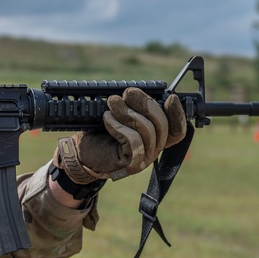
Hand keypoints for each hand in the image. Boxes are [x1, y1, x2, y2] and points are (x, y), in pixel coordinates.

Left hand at [55, 88, 186, 183]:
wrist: (81, 153)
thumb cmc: (100, 134)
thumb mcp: (119, 117)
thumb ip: (134, 108)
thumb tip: (137, 93)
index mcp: (155, 138)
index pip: (177, 130)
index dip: (177, 113)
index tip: (170, 97)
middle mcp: (153, 150)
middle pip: (162, 125)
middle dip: (145, 104)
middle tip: (128, 93)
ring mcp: (144, 159)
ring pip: (147, 130)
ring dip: (128, 112)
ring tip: (112, 102)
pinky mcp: (131, 164)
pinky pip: (133, 140)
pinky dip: (119, 125)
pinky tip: (107, 118)